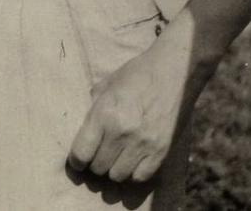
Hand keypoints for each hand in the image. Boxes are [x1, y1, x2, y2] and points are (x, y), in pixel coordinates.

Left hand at [67, 20, 200, 184]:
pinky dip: (133, 173)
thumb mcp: (106, 85)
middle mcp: (122, 133)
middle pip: (99, 167)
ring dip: (113, 169)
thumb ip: (93, 107)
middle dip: (94, 164)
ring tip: (113, 158)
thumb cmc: (136, 75)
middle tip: (96, 156)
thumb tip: (83, 129)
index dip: (76, 161)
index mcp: (104, 114)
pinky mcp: (162, 152)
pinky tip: (131, 161)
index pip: (82, 153)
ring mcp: (143, 144)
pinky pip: (140, 177)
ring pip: (118, 176)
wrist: (174, 74)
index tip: (76, 161)